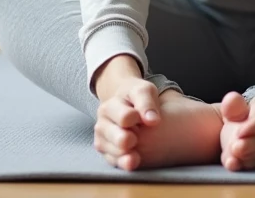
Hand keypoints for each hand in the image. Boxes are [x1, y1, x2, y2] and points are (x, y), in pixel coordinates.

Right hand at [92, 56, 160, 170]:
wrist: (128, 105)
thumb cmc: (137, 98)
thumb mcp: (143, 91)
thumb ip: (147, 103)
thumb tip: (153, 121)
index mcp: (108, 108)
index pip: (125, 118)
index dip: (137, 119)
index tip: (142, 118)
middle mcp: (102, 125)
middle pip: (119, 139)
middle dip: (130, 139)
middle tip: (136, 137)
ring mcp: (103, 141)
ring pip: (116, 152)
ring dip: (128, 153)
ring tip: (137, 149)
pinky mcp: (107, 154)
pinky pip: (116, 162)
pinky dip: (125, 162)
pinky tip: (135, 160)